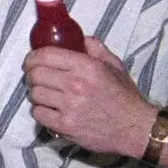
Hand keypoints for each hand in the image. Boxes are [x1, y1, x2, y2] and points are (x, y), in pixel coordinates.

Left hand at [24, 38, 150, 156]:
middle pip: (36, 74)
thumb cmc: (125, 97)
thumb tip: (79, 38)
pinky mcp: (66, 126)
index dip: (32, 57)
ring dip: (36, 94)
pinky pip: (38, 114)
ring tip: (45, 95)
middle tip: (35, 78)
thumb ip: (95, 48)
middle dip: (31, 75)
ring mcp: (70, 106)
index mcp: (87, 67)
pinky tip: (50, 110)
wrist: (136, 129)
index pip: (46, 55)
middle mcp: (76, 84)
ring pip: (34, 94)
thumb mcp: (115, 66)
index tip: (30, 61)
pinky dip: (41, 112)